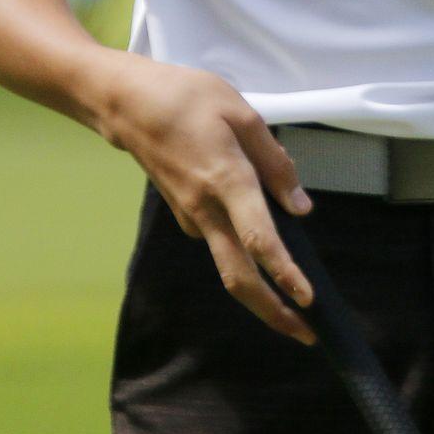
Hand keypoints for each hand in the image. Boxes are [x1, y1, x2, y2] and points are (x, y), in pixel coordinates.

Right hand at [99, 57, 316, 342]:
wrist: (126, 104)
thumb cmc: (186, 98)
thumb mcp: (241, 113)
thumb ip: (275, 162)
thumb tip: (300, 207)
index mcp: (226, 179)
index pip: (258, 237)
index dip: (283, 271)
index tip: (307, 299)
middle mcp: (206, 208)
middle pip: (238, 276)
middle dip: (272, 312)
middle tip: (307, 335)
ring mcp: (191, 216)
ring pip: (229, 265)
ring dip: (261, 291)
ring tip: (295, 307)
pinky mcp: (185, 214)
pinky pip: (220, 240)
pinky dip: (244, 254)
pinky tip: (264, 250)